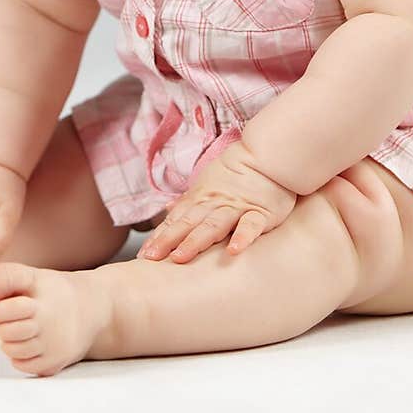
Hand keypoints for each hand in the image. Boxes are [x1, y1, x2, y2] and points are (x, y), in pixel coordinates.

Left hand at [136, 139, 296, 263]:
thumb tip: (167, 208)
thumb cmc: (239, 171)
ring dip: (196, 241)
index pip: (177, 219)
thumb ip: (189, 199)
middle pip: (189, 223)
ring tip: (180, 257)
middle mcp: (215, 204)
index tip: (145, 254)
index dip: (160, 236)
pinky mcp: (261, 212)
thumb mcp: (208, 182)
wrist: (268, 154)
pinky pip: (251, 226)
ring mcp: (237, 208)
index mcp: (202, 198)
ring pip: (213, 225)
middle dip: (168, 240)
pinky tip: (234, 250)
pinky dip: (242, 237)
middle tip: (152, 258)